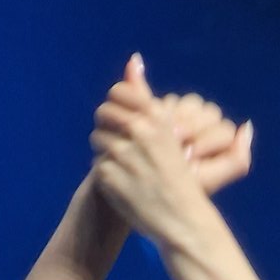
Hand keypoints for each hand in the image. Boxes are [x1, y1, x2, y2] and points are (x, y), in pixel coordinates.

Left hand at [91, 56, 251, 238]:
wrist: (183, 220)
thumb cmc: (178, 175)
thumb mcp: (168, 130)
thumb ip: (144, 96)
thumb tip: (132, 59)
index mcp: (155, 118)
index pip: (118, 92)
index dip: (117, 105)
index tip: (125, 121)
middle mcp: (139, 132)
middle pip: (103, 114)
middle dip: (108, 127)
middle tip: (122, 146)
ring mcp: (122, 155)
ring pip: (97, 139)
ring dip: (106, 151)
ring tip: (125, 167)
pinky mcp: (109, 176)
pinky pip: (96, 165)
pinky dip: (107, 175)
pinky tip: (123, 185)